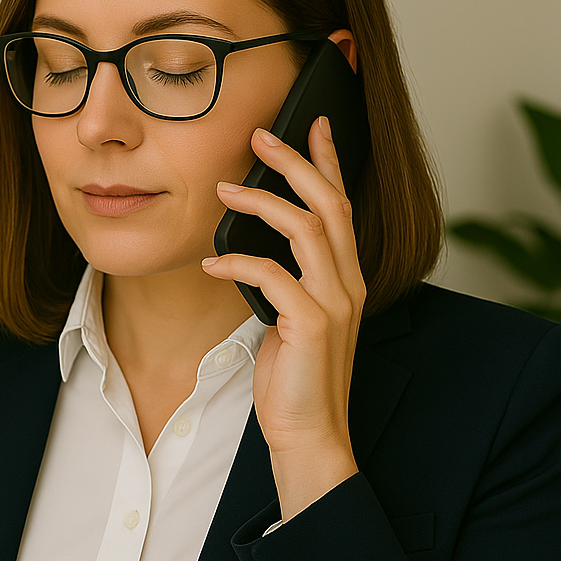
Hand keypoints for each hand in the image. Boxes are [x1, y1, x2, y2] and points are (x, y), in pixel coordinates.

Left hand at [202, 117, 365, 518]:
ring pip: (306, 228)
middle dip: (296, 162)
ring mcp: (335, 302)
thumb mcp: (289, 319)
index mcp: (345, 278)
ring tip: (225, 192)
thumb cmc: (293, 380)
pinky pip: (273, 275)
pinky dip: (238, 263)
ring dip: (262, 202)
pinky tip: (212, 262)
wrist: (309, 435)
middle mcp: (348, 283)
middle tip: (261, 136)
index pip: (342, 205)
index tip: (311, 125)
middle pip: (329, 203)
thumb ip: (285, 282)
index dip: (328, 162)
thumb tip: (251, 248)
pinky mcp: (313, 323)